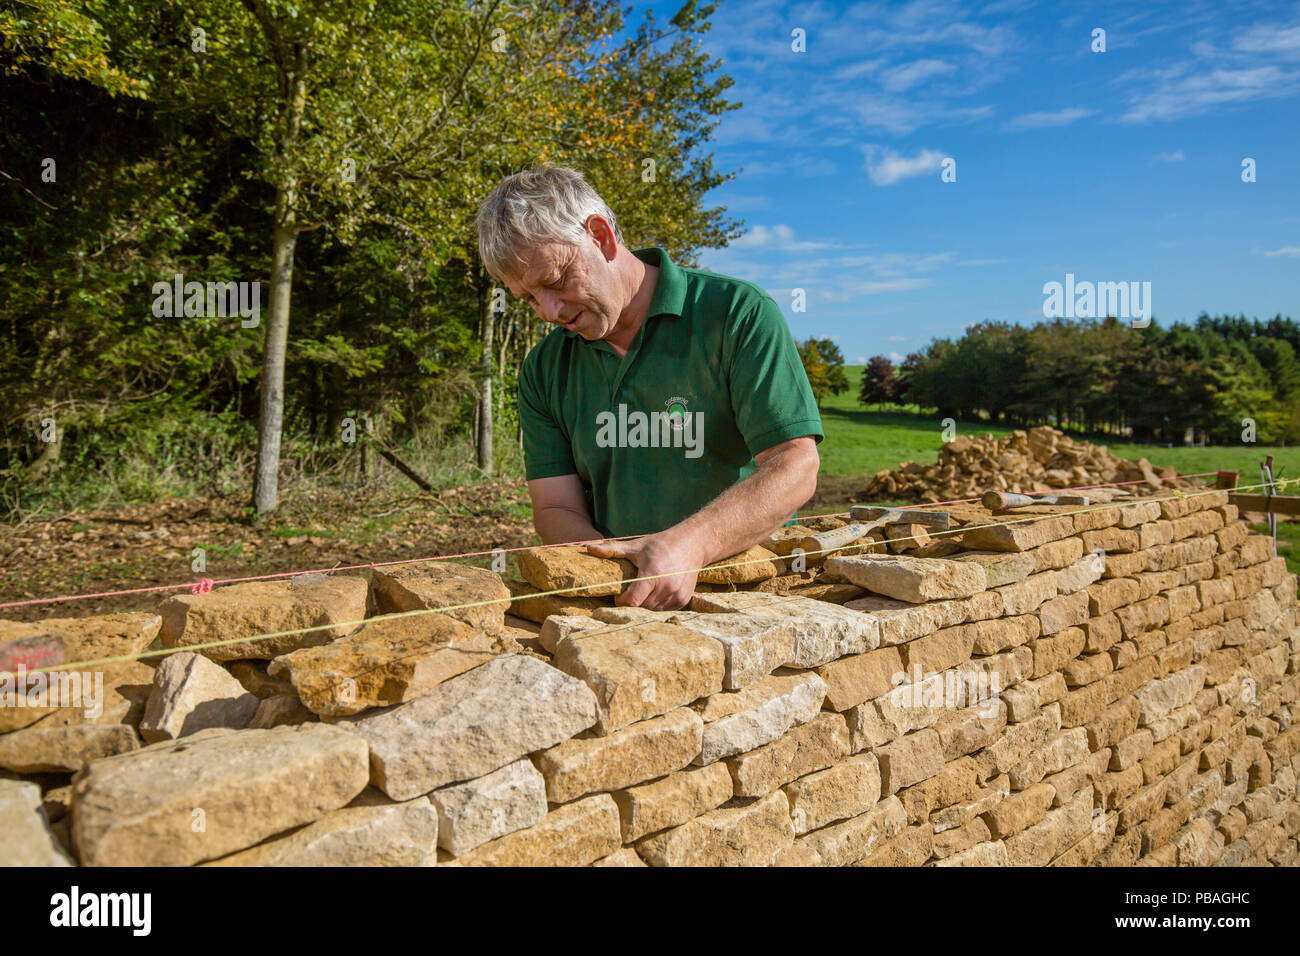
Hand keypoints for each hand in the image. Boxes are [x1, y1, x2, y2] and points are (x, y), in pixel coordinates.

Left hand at [586, 533, 704, 610]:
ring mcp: (676, 594)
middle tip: (628, 594)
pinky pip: (664, 609)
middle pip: (641, 607)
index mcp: (653, 574)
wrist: (692, 544)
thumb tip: (589, 548)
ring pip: (653, 610)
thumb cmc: (661, 544)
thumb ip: (613, 549)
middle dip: (632, 603)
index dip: (622, 602)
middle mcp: (666, 587)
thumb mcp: (636, 546)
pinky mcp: (683, 599)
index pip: (633, 600)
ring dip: (644, 605)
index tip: (618, 597)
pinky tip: (655, 593)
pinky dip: (657, 605)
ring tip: (641, 592)